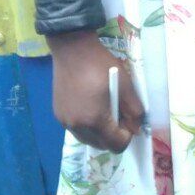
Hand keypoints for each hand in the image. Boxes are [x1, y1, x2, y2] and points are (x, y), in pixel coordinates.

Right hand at [47, 30, 143, 151]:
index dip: (126, 135)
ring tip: (102, 109)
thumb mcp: (126, 86)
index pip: (116, 145)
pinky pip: (76, 129)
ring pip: (88, 139)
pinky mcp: (58, 114)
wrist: (72, 49)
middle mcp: (77, 126)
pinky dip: (86, 124)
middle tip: (117, 113)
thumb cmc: (101, 65)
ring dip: (99, 132)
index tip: (128, 119)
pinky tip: (89, 105)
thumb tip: (136, 129)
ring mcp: (65, 121)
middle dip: (113, 135)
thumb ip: (135, 111)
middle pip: (101, 145)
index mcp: (95, 120)